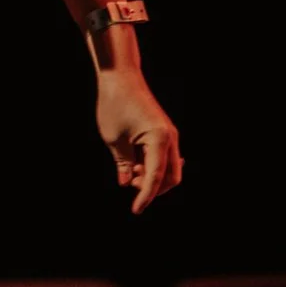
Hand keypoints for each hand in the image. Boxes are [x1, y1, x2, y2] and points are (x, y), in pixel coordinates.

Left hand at [96, 68, 182, 213]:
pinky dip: (152, 166)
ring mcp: (168, 135)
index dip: (145, 197)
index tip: (135, 210)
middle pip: (171, 178)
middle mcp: (170, 138)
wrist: (120, 75)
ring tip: (129, 170)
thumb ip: (123, 165)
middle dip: (152, 188)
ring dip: (152, 177)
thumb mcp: (114, 139)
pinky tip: (136, 165)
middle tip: (130, 182)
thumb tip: (127, 185)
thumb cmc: (115, 104)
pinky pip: (164, 157)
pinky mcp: (163, 132)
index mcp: (160, 140)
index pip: (155, 178)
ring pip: (169, 168)